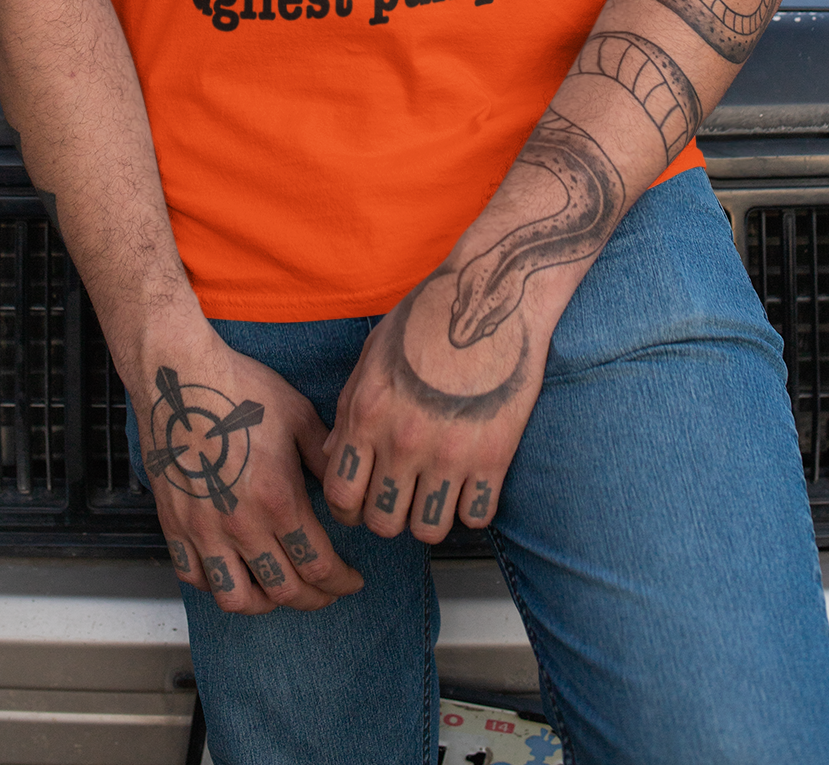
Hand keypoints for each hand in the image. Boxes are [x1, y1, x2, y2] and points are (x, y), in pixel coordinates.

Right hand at [131, 327, 364, 615]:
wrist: (179, 378)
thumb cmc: (239, 390)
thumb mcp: (298, 416)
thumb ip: (323, 457)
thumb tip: (343, 484)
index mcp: (278, 500)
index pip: (319, 566)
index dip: (342, 582)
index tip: (351, 581)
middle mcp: (241, 525)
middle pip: (284, 591)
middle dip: (314, 598)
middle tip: (326, 591)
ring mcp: (204, 530)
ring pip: (236, 598)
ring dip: (265, 603)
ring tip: (278, 590)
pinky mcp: (175, 525)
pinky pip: (195, 576)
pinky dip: (216, 585)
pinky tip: (232, 572)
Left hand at [320, 257, 549, 544]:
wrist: (490, 298)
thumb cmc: (427, 318)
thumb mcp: (373, 355)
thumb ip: (349, 410)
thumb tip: (334, 455)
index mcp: (368, 414)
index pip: (341, 496)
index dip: (348, 508)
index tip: (362, 501)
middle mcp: (403, 441)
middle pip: (383, 522)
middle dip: (387, 516)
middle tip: (401, 497)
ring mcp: (450, 452)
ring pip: (428, 530)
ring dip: (429, 517)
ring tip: (435, 494)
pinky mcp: (494, 455)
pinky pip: (476, 515)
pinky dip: (471, 507)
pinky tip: (470, 484)